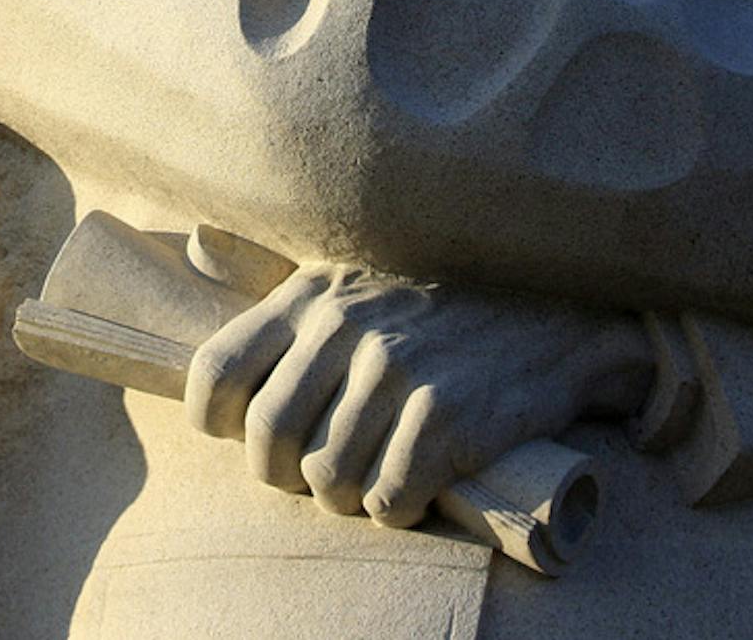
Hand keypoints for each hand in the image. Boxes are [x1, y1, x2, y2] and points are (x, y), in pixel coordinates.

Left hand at [184, 264, 651, 526]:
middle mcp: (345, 327)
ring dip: (349, 497)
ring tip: (378, 475)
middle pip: (267, 441)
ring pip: (327, 480)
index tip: (251, 435)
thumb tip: (195, 243)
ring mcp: (395, 370)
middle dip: (287, 476)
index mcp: (309, 294)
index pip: (215, 373)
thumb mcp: (351, 264)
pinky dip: (397, 509)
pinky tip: (419, 485)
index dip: (219, 424)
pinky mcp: (446, 415)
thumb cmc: (439, 296)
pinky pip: (388, 500)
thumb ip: (276, 265)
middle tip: (323, 471)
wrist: (557, 310)